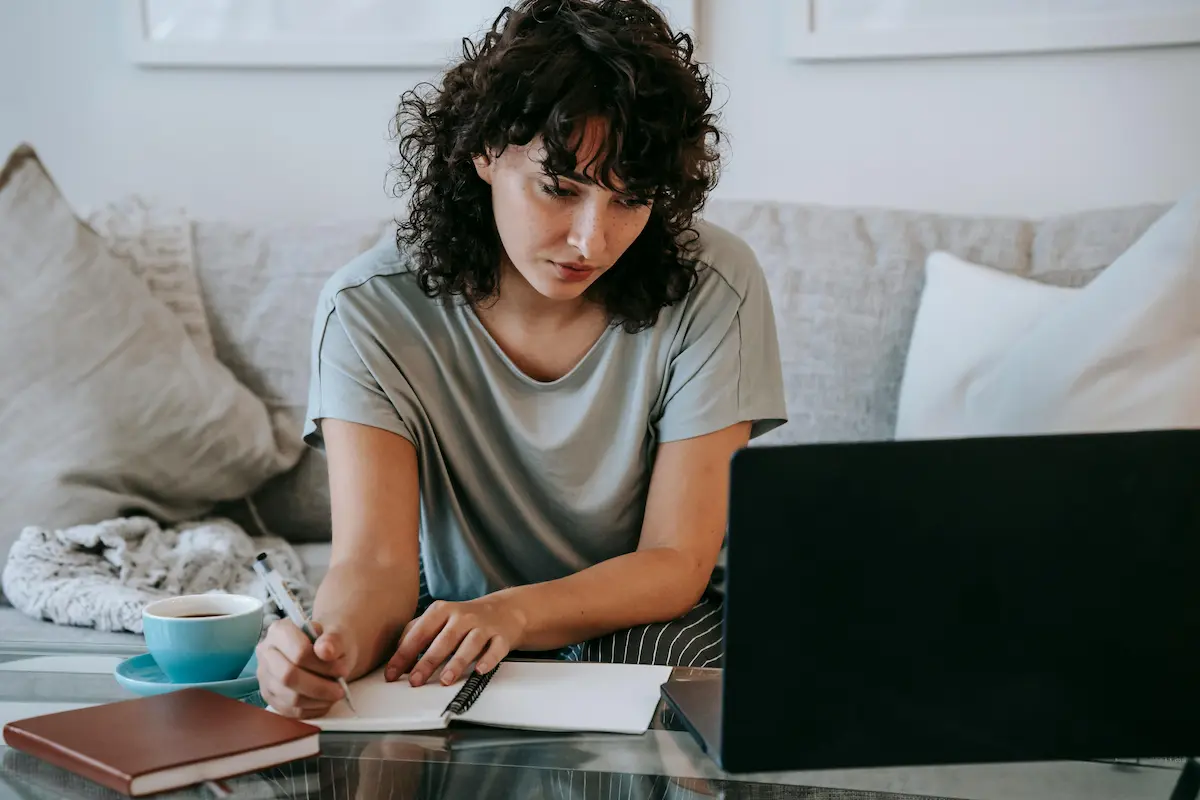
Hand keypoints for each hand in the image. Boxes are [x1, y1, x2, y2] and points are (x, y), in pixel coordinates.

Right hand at [256, 618, 353, 717]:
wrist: (324, 652)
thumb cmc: (329, 643)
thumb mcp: (338, 634)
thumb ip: (333, 639)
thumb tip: (325, 651)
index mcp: (279, 631)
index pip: (298, 652)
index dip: (322, 665)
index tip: (342, 670)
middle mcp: (266, 653)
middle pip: (288, 676)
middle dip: (319, 687)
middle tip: (340, 689)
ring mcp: (265, 677)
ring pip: (290, 697)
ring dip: (318, 700)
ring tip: (335, 694)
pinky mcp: (270, 697)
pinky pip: (291, 711)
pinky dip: (312, 709)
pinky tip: (324, 701)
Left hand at [385, 597, 525, 686]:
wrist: (503, 611)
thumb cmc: (463, 620)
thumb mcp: (438, 619)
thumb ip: (415, 634)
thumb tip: (397, 661)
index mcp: (441, 611)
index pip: (419, 633)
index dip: (404, 654)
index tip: (392, 674)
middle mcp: (462, 617)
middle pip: (444, 639)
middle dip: (428, 661)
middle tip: (415, 681)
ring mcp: (483, 626)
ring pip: (470, 644)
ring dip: (457, 662)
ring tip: (446, 680)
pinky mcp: (501, 637)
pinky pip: (495, 649)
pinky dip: (488, 659)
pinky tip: (480, 670)